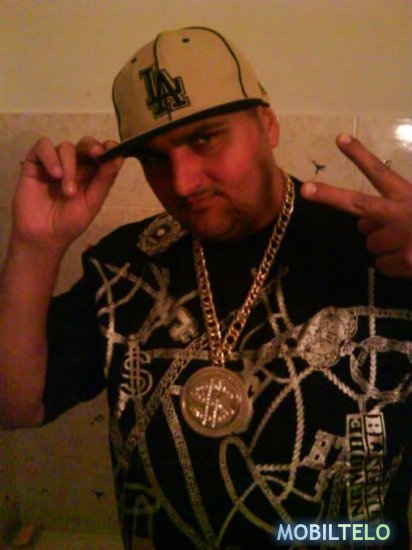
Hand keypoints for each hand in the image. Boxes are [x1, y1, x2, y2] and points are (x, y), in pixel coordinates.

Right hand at [12, 136, 124, 251]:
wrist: (43, 237)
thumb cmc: (70, 223)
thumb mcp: (92, 203)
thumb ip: (104, 180)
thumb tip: (119, 158)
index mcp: (90, 174)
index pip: (101, 153)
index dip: (107, 147)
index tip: (113, 148)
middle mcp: (74, 165)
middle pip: (85, 144)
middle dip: (92, 147)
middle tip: (97, 154)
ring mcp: (54, 163)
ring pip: (65, 147)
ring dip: (70, 166)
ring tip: (68, 191)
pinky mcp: (34, 163)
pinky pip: (42, 147)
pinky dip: (50, 157)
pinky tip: (54, 175)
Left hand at [301, 133, 411, 278]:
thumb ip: (396, 206)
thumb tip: (361, 222)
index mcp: (408, 197)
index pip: (380, 172)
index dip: (359, 155)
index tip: (339, 139)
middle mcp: (400, 216)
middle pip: (357, 203)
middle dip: (328, 196)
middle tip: (306, 190)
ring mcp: (400, 240)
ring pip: (370, 242)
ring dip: (382, 243)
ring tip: (406, 242)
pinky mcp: (402, 263)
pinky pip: (380, 264)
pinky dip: (392, 263)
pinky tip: (411, 260)